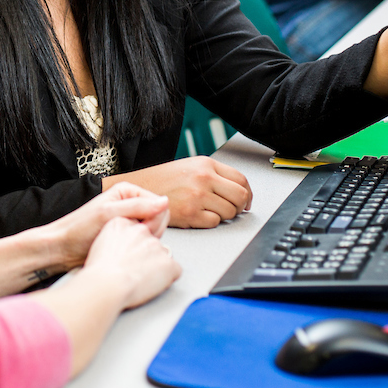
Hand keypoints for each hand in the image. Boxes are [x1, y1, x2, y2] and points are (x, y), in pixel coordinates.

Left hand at [40, 182, 170, 270]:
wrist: (64, 248)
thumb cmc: (79, 229)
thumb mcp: (108, 214)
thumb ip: (137, 207)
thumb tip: (164, 202)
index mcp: (128, 192)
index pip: (160, 205)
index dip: (153, 219)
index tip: (137, 227)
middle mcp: (131, 204)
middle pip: (160, 219)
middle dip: (148, 231)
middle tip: (127, 235)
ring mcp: (130, 220)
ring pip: (154, 232)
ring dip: (142, 240)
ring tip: (122, 241)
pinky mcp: (127, 235)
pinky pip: (144, 242)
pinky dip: (138, 247)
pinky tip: (123, 248)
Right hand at [82, 217, 180, 309]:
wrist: (106, 285)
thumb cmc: (98, 272)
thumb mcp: (100, 244)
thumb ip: (114, 239)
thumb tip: (122, 247)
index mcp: (122, 223)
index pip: (136, 229)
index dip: (133, 245)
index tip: (128, 256)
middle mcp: (141, 231)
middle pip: (150, 241)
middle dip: (146, 255)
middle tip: (133, 269)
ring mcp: (156, 246)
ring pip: (162, 255)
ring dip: (155, 266)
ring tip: (139, 279)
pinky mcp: (168, 263)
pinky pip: (174, 270)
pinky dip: (166, 279)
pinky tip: (151, 285)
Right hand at [106, 158, 252, 228]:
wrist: (139, 189)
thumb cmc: (164, 180)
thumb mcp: (191, 167)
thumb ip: (215, 175)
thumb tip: (240, 192)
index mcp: (206, 164)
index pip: (241, 179)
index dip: (248, 193)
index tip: (246, 201)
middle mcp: (204, 178)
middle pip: (240, 196)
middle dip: (240, 207)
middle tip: (233, 210)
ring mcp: (197, 196)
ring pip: (229, 212)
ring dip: (224, 215)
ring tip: (211, 212)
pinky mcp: (190, 214)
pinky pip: (214, 222)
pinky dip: (210, 222)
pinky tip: (199, 216)